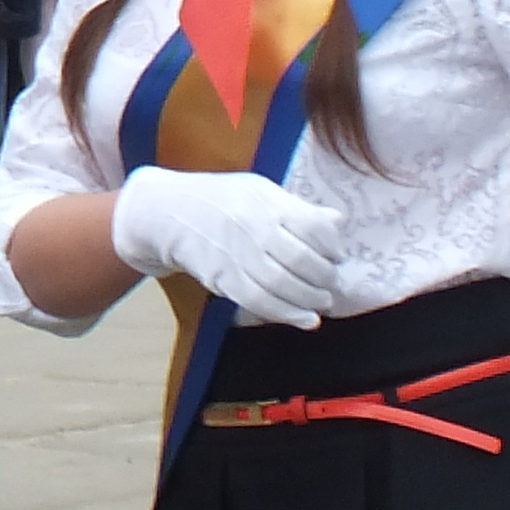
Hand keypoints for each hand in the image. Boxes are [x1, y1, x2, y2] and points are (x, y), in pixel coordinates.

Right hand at [108, 166, 353, 326]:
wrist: (169, 213)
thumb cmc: (221, 199)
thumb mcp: (261, 191)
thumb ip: (300, 208)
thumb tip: (339, 220)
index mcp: (267, 203)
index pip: (314, 228)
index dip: (333, 247)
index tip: (338, 256)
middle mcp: (254, 229)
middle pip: (302, 260)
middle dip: (325, 277)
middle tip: (333, 284)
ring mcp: (238, 256)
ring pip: (283, 286)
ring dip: (310, 299)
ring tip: (322, 302)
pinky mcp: (223, 279)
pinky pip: (260, 302)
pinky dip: (287, 314)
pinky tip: (305, 318)